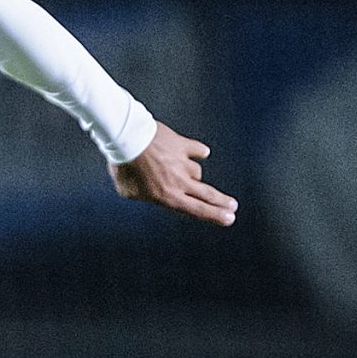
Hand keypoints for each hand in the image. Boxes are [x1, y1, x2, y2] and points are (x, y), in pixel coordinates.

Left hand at [112, 124, 238, 226]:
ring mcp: (183, 162)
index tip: (229, 218)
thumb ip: (142, 194)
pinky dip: (197, 151)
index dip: (214, 215)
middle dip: (222, 202)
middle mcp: (179, 181)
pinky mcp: (182, 145)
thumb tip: (148, 191)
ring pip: (196, 171)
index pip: (196, 210)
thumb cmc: (123, 166)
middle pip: (207, 194)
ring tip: (185, 173)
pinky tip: (200, 152)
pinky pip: (197, 149)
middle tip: (233, 206)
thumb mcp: (128, 190)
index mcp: (167, 196)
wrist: (127, 139)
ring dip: (193, 174)